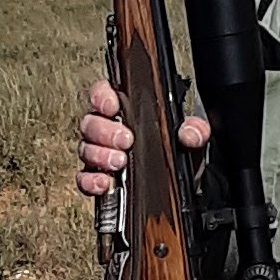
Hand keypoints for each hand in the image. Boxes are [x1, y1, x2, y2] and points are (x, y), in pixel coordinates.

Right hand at [75, 78, 209, 201]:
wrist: (179, 186)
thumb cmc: (178, 152)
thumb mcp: (192, 139)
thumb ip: (195, 131)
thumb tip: (189, 133)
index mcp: (126, 110)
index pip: (103, 93)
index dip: (101, 96)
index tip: (112, 106)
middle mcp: (107, 129)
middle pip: (90, 122)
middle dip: (105, 131)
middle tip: (126, 140)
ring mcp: (100, 153)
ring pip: (85, 149)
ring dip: (99, 155)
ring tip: (120, 162)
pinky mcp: (98, 177)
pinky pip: (84, 178)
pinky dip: (90, 181)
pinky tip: (104, 183)